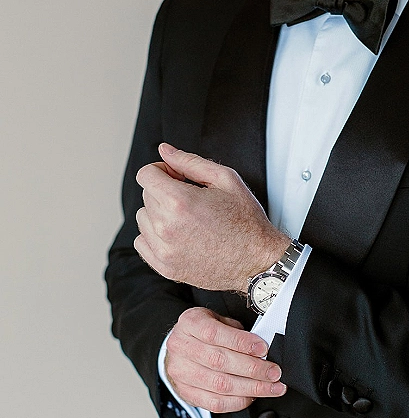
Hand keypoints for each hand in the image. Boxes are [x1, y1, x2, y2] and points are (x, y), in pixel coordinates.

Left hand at [134, 143, 289, 291]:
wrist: (257, 260)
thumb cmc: (246, 220)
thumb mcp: (225, 179)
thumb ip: (189, 161)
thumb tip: (165, 150)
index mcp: (179, 201)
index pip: (145, 175)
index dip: (162, 170)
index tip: (176, 177)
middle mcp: (166, 226)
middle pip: (146, 195)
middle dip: (164, 191)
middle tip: (191, 199)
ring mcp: (163, 249)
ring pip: (143, 219)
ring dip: (159, 214)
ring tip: (187, 219)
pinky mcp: (164, 267)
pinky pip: (142, 243)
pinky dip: (155, 237)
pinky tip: (178, 235)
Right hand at [165, 307, 286, 412]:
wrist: (180, 347)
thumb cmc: (203, 331)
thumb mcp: (217, 319)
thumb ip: (236, 330)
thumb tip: (260, 347)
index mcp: (190, 324)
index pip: (214, 334)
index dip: (241, 343)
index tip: (263, 349)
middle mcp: (181, 348)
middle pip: (219, 361)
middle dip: (253, 369)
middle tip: (274, 372)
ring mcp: (181, 372)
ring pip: (220, 385)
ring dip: (252, 388)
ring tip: (272, 387)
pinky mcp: (186, 393)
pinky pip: (215, 403)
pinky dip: (238, 401)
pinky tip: (253, 396)